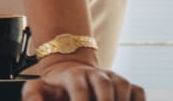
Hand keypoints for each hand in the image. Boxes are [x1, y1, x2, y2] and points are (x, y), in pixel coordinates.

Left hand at [23, 58, 143, 100]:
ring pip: (124, 87)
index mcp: (74, 75)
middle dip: (105, 100)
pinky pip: (139, 93)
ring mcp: (114, 79)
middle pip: (104, 85)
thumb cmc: (55, 87)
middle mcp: (96, 74)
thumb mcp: (37, 89)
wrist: (71, 74)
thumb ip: (33, 97)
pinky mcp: (128, 87)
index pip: (79, 89)